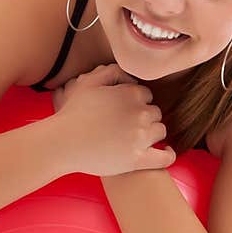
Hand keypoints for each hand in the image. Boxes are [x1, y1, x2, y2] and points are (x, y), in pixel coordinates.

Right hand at [52, 63, 174, 175]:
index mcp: (131, 94)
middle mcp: (140, 114)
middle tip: (129, 125)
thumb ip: (112, 72)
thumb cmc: (73, 114)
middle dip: (145, 117)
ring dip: (153, 133)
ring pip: (160, 131)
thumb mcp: (88, 82)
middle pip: (155, 113)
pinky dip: (168, 155)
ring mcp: (141, 137)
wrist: (63, 144)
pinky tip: (165, 152)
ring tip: (140, 138)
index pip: (147, 95)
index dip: (137, 102)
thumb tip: (131, 77)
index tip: (126, 111)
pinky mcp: (139, 160)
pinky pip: (164, 158)